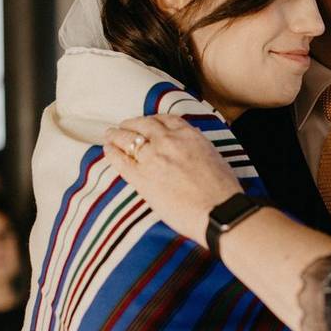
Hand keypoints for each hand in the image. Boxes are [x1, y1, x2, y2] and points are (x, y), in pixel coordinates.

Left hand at [103, 114, 241, 247]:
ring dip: (116, 135)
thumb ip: (198, 148)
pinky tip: (107, 150)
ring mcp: (154, 158)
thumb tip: (191, 148)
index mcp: (190, 135)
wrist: (217, 210)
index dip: (153, 119)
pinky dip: (112, 152)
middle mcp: (169, 141)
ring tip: (110, 135)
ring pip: (128, 139)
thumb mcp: (215, 158)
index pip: (166, 119)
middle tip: (123, 126)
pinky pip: (120, 160)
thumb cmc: (223, 190)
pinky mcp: (142, 178)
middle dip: (131, 124)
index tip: (147, 123)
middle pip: (143, 125)